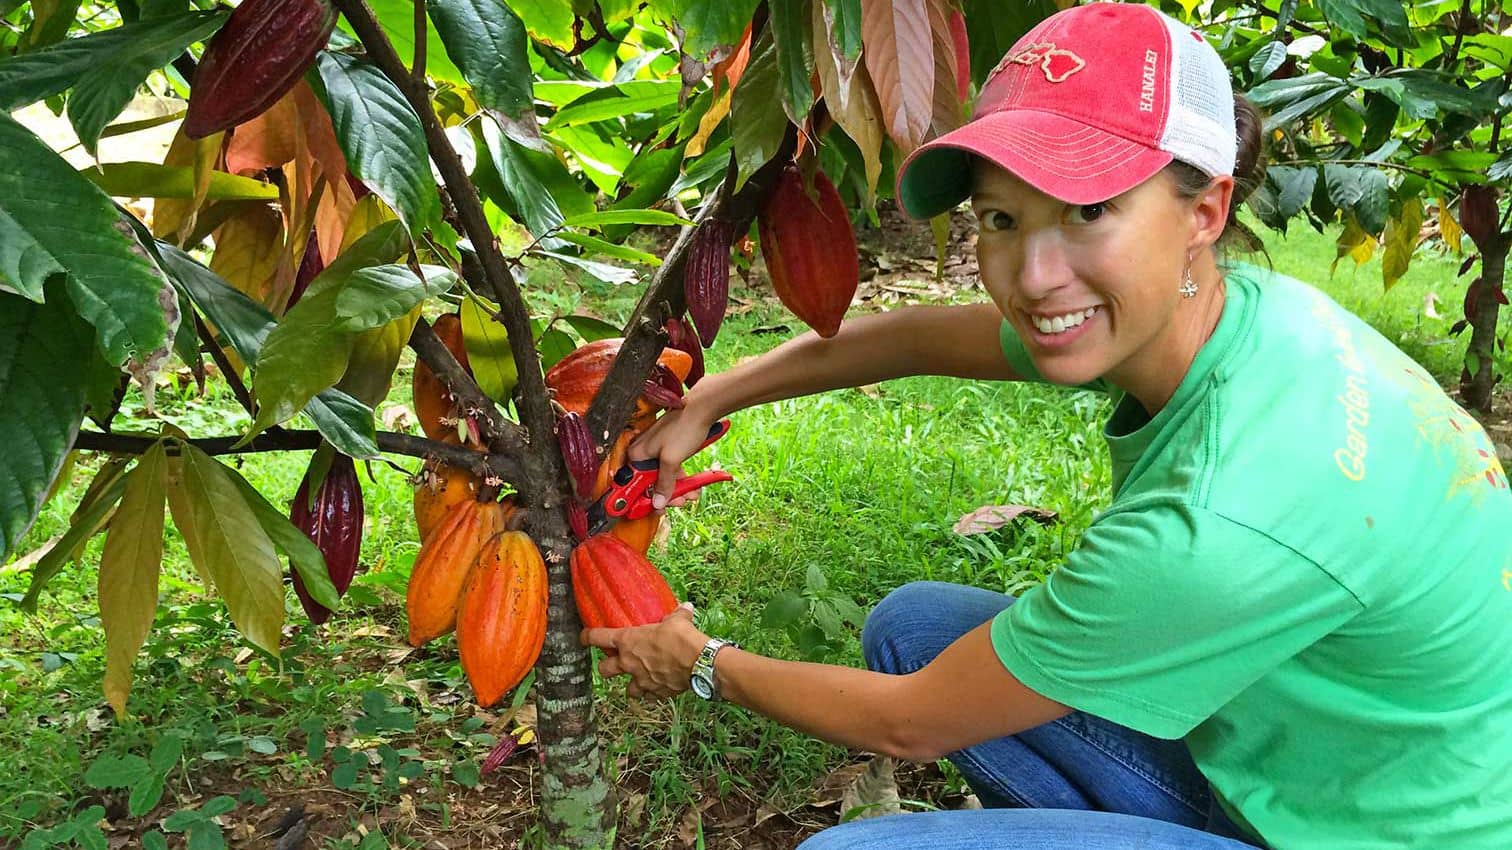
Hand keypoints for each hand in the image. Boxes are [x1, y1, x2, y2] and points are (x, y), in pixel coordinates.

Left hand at [580, 603, 704, 698]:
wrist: (697, 662)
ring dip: (631, 685)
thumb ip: (677, 614)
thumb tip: (685, 607)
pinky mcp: (654, 692)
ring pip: (627, 689)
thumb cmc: (682, 638)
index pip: (598, 637)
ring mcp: (640, 680)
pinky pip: (649, 695)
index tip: (584, 637)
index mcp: (628, 641)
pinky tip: (658, 687)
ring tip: (639, 680)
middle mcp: (629, 662)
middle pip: (604, 669)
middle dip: (606, 667)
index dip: (587, 636)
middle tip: (613, 663)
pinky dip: (652, 693)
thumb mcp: (678, 620)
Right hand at [628, 402, 719, 510]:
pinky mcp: (668, 448)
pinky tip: (693, 486)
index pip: (634, 483)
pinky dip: (680, 477)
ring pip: (662, 476)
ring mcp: (656, 450)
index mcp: (637, 453)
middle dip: (667, 495)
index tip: (657, 510)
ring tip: (691, 495)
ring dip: (677, 488)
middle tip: (680, 502)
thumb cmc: (684, 428)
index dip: (646, 498)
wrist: (702, 408)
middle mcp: (643, 452)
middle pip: (650, 482)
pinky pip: (671, 468)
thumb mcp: (672, 460)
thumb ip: (663, 483)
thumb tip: (657, 502)